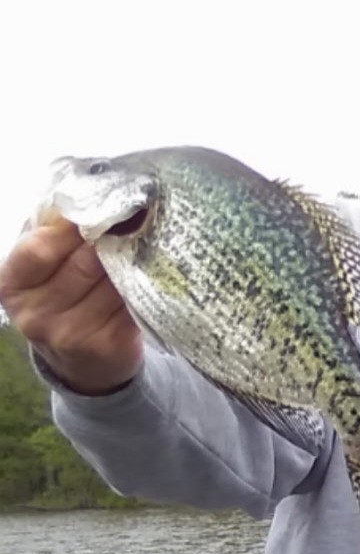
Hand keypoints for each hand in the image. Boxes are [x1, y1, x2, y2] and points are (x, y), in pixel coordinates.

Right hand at [0, 219, 142, 394]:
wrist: (82, 360)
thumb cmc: (62, 295)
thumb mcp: (44, 264)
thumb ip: (53, 231)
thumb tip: (91, 193)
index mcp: (13, 284)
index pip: (40, 248)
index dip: (72, 226)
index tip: (99, 209)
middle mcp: (37, 314)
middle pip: (85, 263)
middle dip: (112, 239)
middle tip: (136, 218)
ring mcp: (73, 335)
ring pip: (115, 282)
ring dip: (134, 261)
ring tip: (148, 245)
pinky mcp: (110, 347)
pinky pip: (135, 304)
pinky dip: (147, 287)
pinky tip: (151, 277)